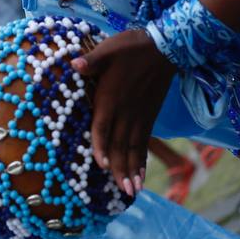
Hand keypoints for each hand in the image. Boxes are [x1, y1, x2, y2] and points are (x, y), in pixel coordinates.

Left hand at [70, 28, 175, 195]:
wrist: (165, 47)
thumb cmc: (132, 47)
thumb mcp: (108, 49)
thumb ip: (91, 61)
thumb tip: (74, 64)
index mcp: (111, 98)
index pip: (103, 127)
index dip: (101, 147)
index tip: (101, 166)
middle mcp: (125, 112)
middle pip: (120, 145)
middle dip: (120, 169)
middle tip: (122, 191)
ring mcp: (139, 116)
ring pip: (133, 147)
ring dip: (132, 169)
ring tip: (133, 191)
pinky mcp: (148, 116)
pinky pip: (144, 142)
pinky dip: (142, 160)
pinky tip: (142, 175)